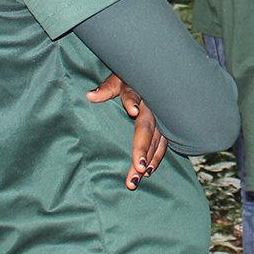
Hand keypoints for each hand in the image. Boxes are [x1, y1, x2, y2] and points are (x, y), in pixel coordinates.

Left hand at [87, 74, 166, 188]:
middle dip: (143, 148)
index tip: (131, 110)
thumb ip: (106, 88)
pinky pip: (162, 144)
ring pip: (156, 141)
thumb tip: (89, 96)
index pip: (132, 95)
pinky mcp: (164, 128)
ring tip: (140, 175)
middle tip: (137, 167)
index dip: (132, 102)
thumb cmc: (132, 80)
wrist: (155, 78)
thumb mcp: (118, 80)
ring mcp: (160, 118)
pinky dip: (156, 158)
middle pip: (147, 127)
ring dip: (149, 159)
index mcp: (137, 91)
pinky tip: (148, 171)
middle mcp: (151, 106)